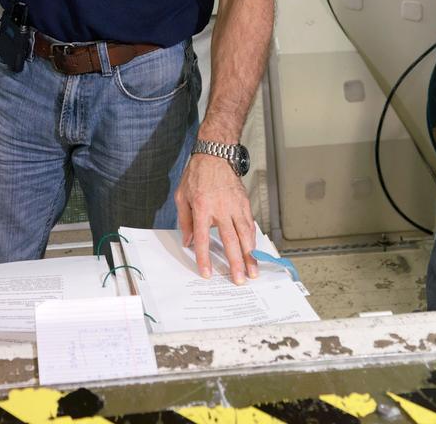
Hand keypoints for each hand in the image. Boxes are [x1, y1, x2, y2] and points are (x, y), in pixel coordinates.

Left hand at [175, 154, 256, 282]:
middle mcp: (220, 208)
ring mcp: (235, 205)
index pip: (203, 238)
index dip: (204, 258)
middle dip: (235, 262)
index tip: (207, 274)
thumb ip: (185, 220)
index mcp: (201, 207)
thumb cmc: (196, 174)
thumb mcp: (182, 195)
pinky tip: (253, 251)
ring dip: (250, 254)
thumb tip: (188, 242)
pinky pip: (250, 224)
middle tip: (239, 280)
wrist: (215, 154)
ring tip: (253, 271)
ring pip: (245, 234)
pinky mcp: (244, 202)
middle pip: (229, 240)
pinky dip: (252, 239)